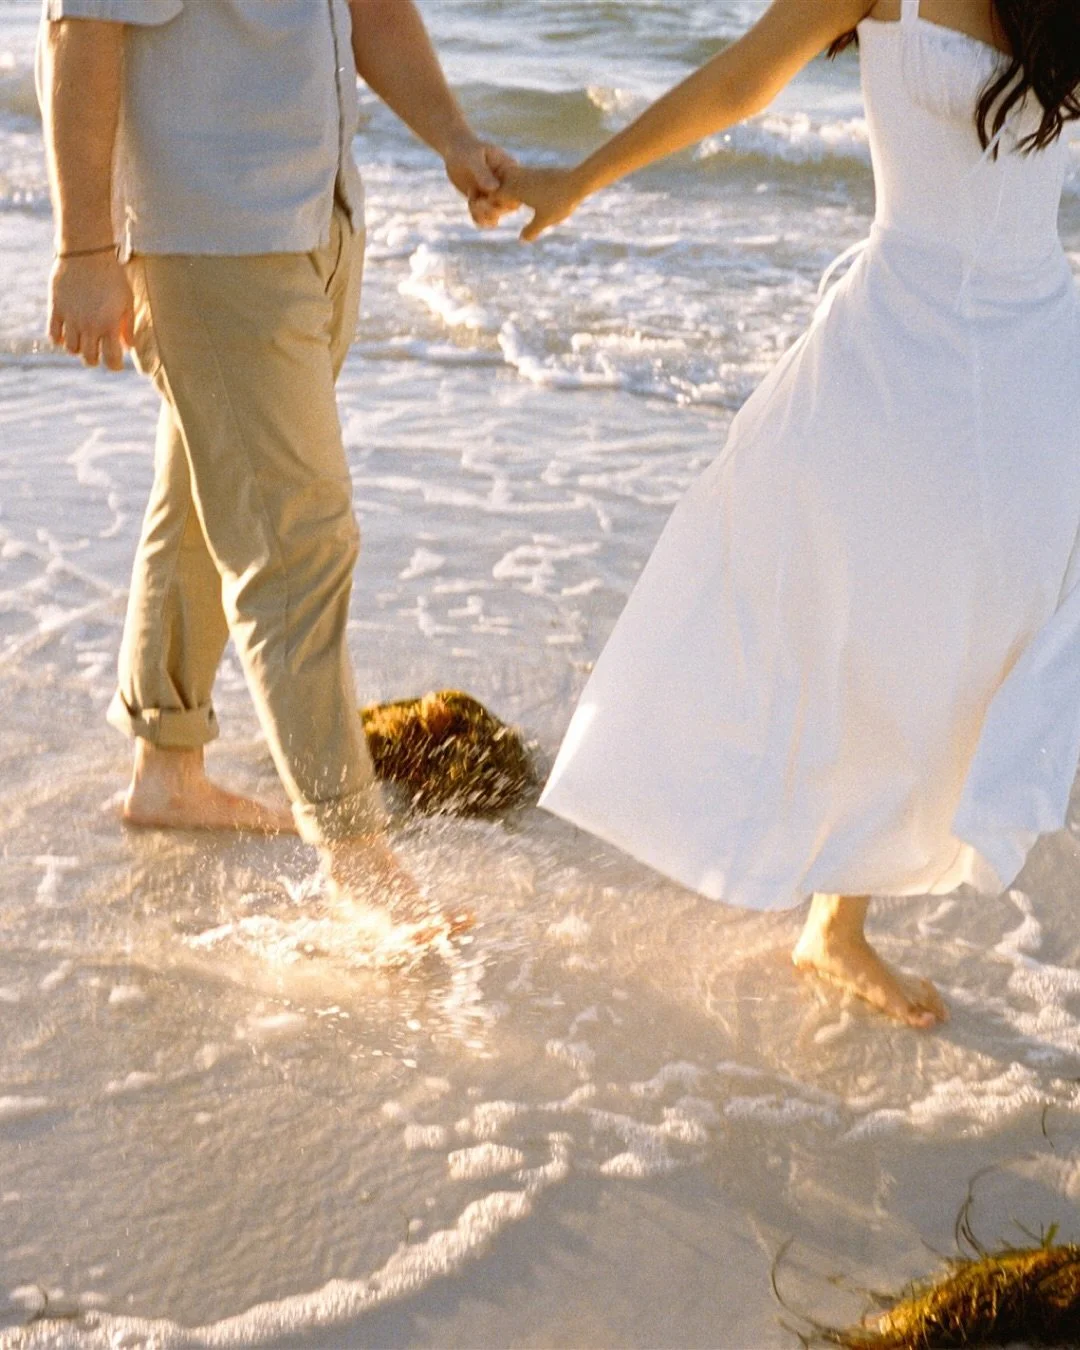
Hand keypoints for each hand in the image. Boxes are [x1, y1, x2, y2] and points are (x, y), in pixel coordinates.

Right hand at [48, 251, 133, 370]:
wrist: (87, 252)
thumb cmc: (112, 276)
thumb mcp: (127, 300)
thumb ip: (128, 326)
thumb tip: (128, 347)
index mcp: (109, 325)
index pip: (111, 360)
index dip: (114, 366)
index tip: (115, 363)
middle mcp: (89, 325)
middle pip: (89, 359)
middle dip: (96, 359)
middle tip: (99, 351)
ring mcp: (71, 318)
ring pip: (71, 350)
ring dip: (78, 349)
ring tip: (84, 340)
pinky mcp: (56, 308)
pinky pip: (53, 335)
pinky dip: (60, 340)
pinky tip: (67, 334)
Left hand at [442, 132, 520, 228]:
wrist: (455, 151)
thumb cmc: (466, 149)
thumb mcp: (474, 157)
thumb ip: (483, 172)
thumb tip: (495, 188)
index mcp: (510, 170)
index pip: (518, 190)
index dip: (505, 198)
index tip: (488, 194)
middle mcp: (506, 185)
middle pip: (509, 206)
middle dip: (492, 209)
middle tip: (476, 202)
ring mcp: (496, 195)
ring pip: (497, 214)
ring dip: (484, 215)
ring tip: (472, 204)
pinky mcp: (486, 202)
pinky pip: (486, 217)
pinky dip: (479, 219)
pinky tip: (471, 208)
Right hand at [496, 163, 582, 241]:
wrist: (578, 180)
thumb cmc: (559, 201)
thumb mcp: (544, 220)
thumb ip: (531, 230)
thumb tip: (522, 239)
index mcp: (515, 188)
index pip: (491, 195)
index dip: (488, 206)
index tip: (493, 218)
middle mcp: (518, 177)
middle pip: (497, 184)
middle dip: (495, 197)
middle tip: (497, 211)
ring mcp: (528, 172)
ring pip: (508, 178)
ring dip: (507, 190)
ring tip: (512, 205)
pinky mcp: (537, 171)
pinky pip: (520, 177)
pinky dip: (518, 187)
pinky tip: (526, 197)